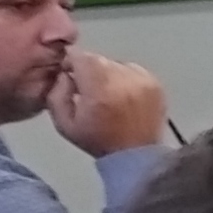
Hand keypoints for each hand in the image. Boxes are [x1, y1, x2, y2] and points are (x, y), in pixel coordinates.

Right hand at [48, 50, 166, 156]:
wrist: (136, 155)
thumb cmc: (98, 141)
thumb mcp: (64, 123)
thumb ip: (57, 94)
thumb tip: (64, 75)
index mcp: (99, 90)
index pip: (82, 57)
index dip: (72, 62)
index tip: (69, 73)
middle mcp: (123, 81)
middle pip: (99, 59)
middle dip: (89, 70)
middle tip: (87, 88)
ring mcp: (142, 81)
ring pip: (116, 63)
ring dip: (107, 74)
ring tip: (107, 94)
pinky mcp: (155, 84)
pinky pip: (133, 70)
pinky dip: (125, 78)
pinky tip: (122, 95)